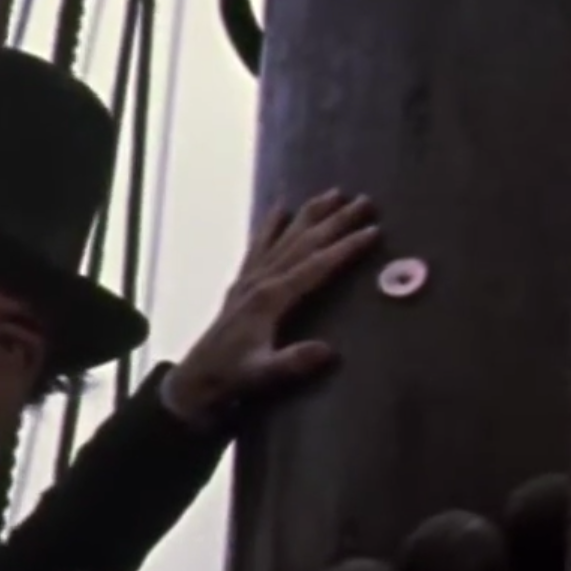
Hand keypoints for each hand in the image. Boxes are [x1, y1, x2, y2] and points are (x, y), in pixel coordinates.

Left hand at [162, 189, 379, 425]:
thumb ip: (293, 362)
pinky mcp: (241, 282)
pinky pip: (258, 245)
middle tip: (365, 201)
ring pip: (285, 237)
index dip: (345, 248)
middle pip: (304, 242)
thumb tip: (328, 351)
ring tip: (334, 192)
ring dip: (310, 214)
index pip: (316, 265)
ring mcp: (249, 278)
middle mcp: (260, 280)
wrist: (198, 378)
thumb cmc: (233, 376)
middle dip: (336, 221)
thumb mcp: (263, 374)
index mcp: (270, 298)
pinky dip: (269, 225)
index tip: (373, 231)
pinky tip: (279, 207)